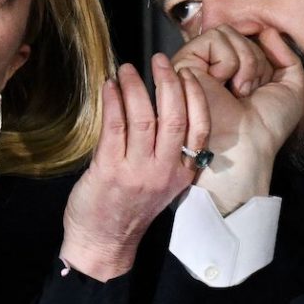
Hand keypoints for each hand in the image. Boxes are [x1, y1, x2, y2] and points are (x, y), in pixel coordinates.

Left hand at [60, 54, 209, 280]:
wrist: (103, 243)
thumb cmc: (129, 210)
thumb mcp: (162, 184)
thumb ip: (167, 152)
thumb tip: (162, 108)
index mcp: (182, 173)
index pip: (200, 128)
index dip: (195, 96)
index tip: (187, 74)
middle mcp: (164, 170)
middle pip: (175, 116)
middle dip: (168, 82)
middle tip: (159, 60)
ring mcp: (137, 170)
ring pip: (144, 116)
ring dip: (135, 86)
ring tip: (127, 70)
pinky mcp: (110, 169)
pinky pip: (115, 125)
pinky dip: (113, 101)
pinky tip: (109, 87)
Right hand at [171, 26, 303, 212]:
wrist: (247, 144)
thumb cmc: (267, 126)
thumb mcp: (290, 88)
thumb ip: (286, 55)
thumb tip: (266, 30)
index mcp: (235, 71)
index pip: (250, 39)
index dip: (263, 58)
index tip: (263, 85)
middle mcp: (214, 66)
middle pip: (240, 33)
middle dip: (255, 61)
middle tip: (248, 92)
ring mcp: (198, 63)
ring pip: (227, 32)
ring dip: (244, 62)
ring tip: (237, 91)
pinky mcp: (185, 62)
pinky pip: (214, 38)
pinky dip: (228, 62)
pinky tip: (222, 85)